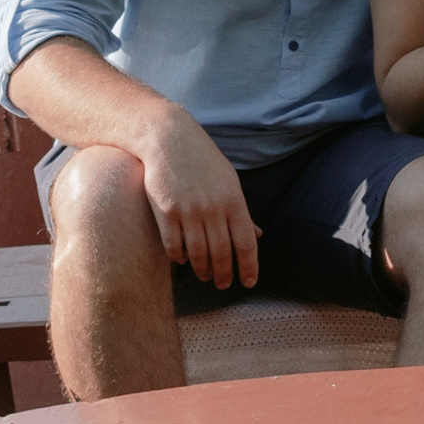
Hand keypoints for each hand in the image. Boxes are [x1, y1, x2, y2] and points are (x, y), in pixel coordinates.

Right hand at [138, 117, 259, 292]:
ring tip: (204, 276)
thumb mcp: (229, 181)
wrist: (169, 138)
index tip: (248, 283)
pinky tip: (182, 260)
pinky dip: (179, 258)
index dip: (249, 267)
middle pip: (222, 254)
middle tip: (222, 285)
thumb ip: (242, 211)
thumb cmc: (203, 161)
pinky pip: (173, 245)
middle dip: (223, 275)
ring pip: (197, 254)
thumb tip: (258, 236)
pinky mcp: (166, 211)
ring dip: (202, 270)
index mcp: (234, 200)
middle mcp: (213, 208)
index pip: (246, 243)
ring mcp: (189, 210)